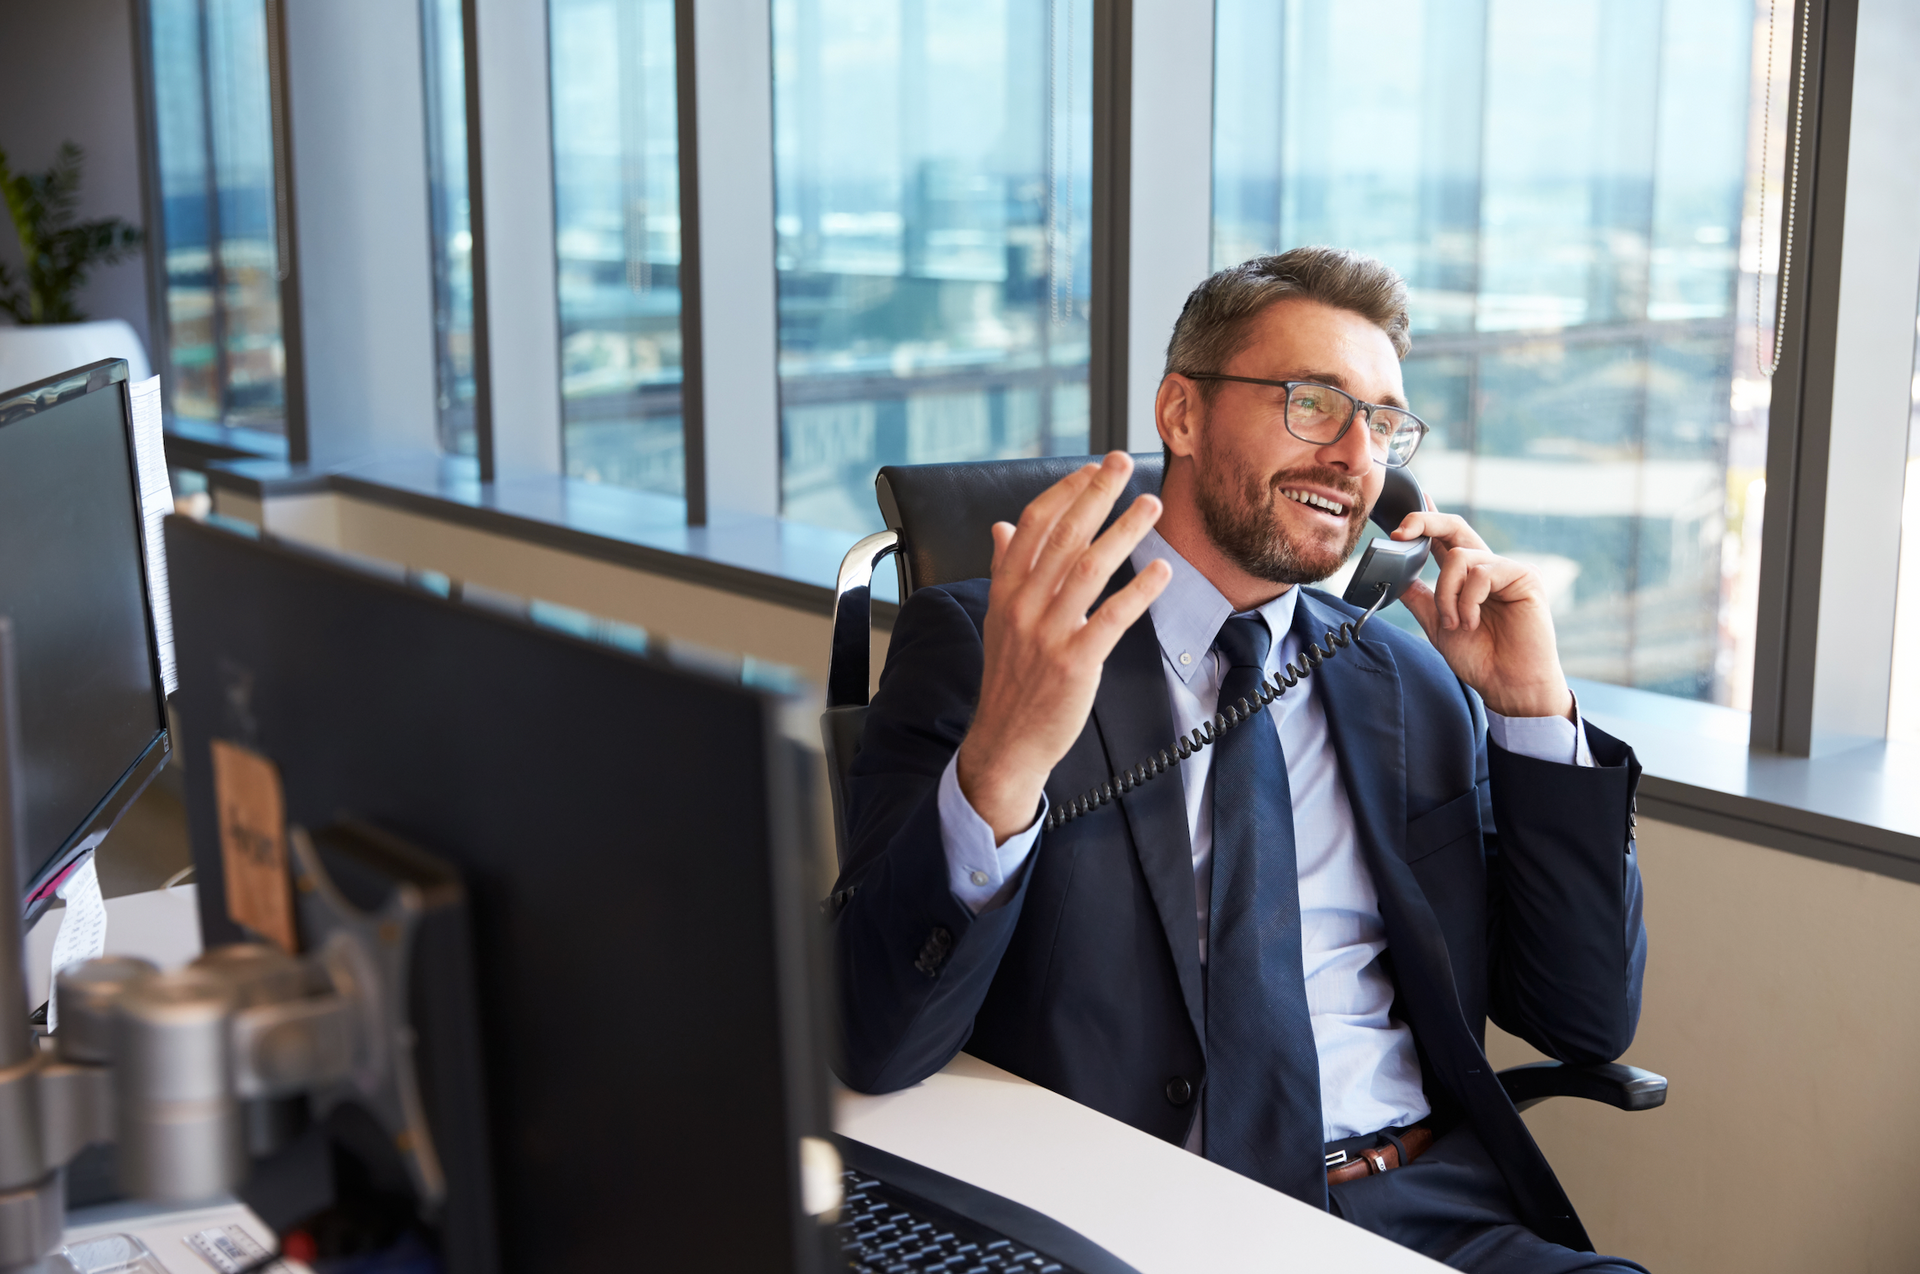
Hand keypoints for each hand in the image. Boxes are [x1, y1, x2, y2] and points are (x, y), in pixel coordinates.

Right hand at [956, 452, 1171, 841]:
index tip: (1093, 469)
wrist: (1006, 741)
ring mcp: (1048, 633)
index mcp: (1005, 590)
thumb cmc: (1010, 680)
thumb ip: (1004, 570)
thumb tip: (1003, 527)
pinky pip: (1112, 616)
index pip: (1034, 525)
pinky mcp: (1075, 661)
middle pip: (1064, 535)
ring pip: (1090, 567)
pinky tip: (1161, 569)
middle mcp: (1023, 605)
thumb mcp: (998, 619)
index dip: (1066, 492)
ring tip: (1151, 504)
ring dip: (1124, 529)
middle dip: (1097, 493)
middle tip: (1124, 462)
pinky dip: (1139, 589)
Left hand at [1391, 511, 1573, 720]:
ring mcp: (1508, 570)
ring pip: (1459, 558)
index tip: (1402, 514)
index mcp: (1468, 577)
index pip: (1444, 539)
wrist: (1508, 685)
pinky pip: (1482, 573)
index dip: (1426, 520)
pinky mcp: (1525, 577)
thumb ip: (1420, 598)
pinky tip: (1472, 622)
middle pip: (1455, 527)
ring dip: (1446, 593)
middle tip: (1400, 533)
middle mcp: (1488, 567)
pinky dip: (1467, 600)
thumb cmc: (1480, 658)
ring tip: (1455, 623)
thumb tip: (1394, 575)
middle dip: (1425, 521)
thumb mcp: (1439, 624)